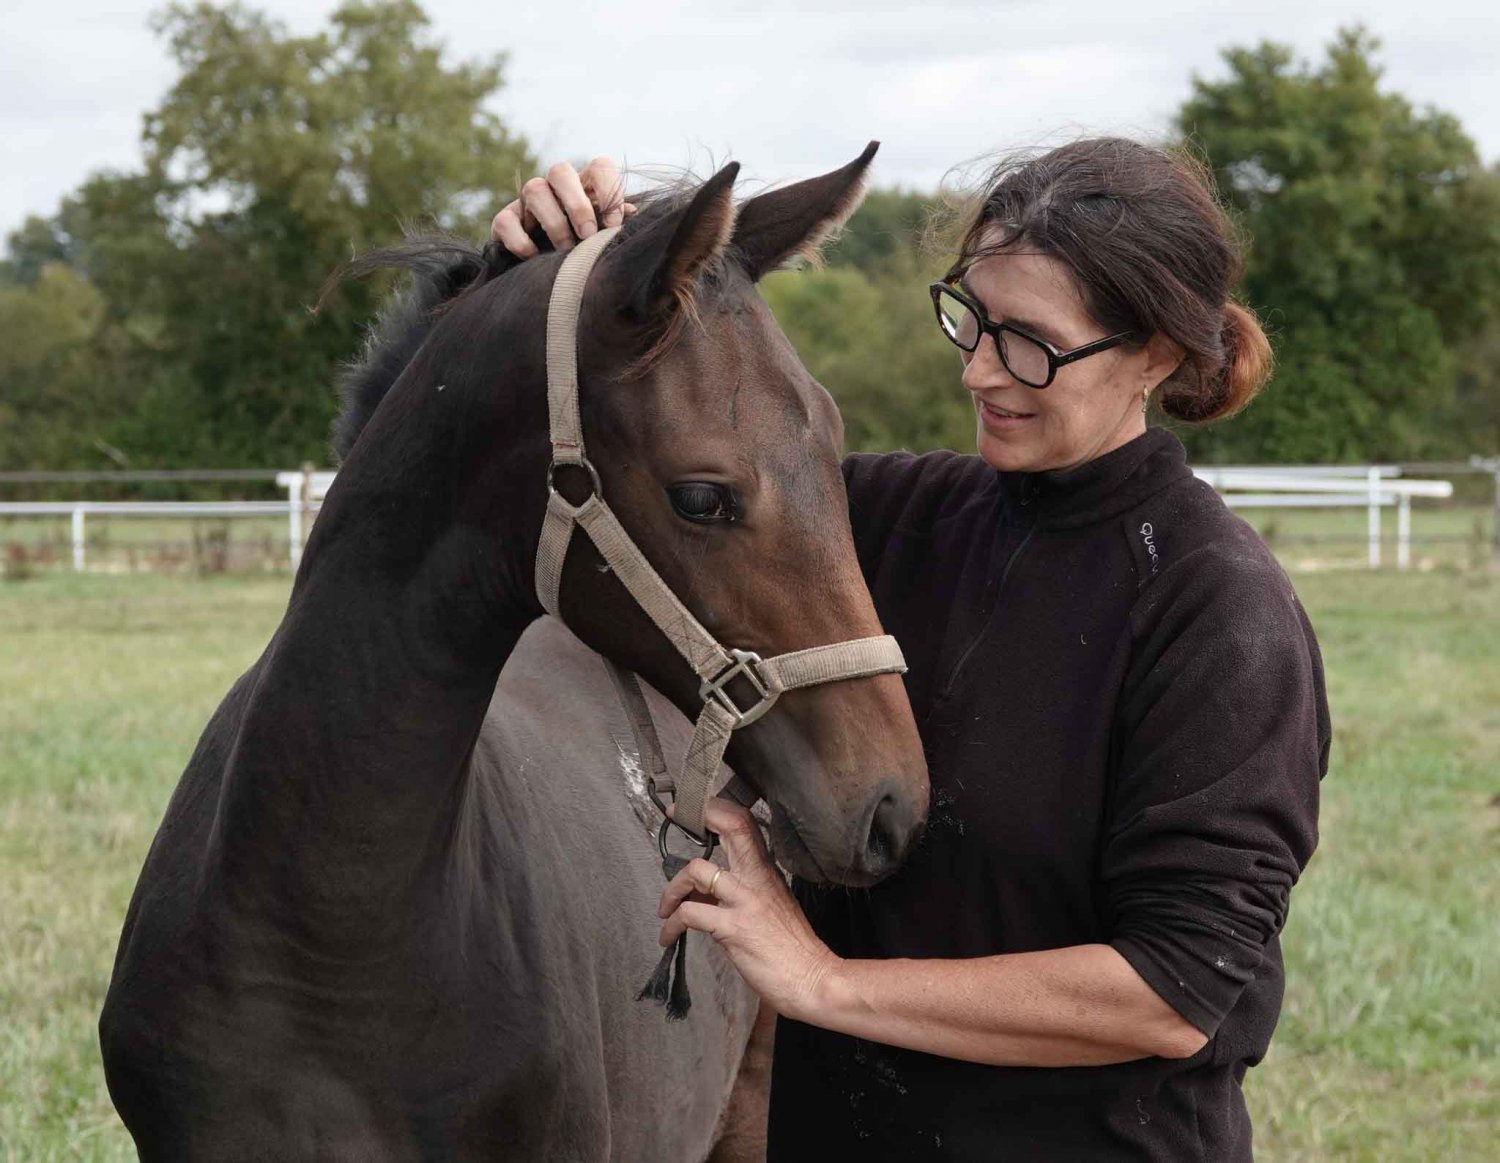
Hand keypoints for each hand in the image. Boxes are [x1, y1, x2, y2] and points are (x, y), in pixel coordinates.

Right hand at [491, 157, 637, 258]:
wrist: (543, 273)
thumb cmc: (582, 249)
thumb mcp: (601, 237)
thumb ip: (614, 224)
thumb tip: (631, 213)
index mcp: (584, 187)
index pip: (599, 166)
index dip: (609, 189)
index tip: (614, 224)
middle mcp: (554, 187)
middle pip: (561, 170)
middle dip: (576, 204)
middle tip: (587, 236)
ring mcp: (527, 202)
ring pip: (534, 189)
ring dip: (553, 223)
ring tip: (565, 250)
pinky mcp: (505, 220)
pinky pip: (506, 221)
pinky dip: (521, 242)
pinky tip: (535, 258)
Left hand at [658, 798, 842, 1020]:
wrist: (813, 980)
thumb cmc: (794, 948)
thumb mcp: (774, 906)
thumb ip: (745, 891)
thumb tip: (708, 893)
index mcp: (767, 871)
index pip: (745, 824)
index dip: (718, 808)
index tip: (696, 808)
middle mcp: (757, 879)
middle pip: (732, 827)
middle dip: (698, 814)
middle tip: (672, 815)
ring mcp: (745, 902)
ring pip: (697, 871)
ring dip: (672, 889)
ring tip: (665, 909)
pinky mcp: (733, 929)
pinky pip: (690, 915)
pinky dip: (671, 925)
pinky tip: (668, 937)